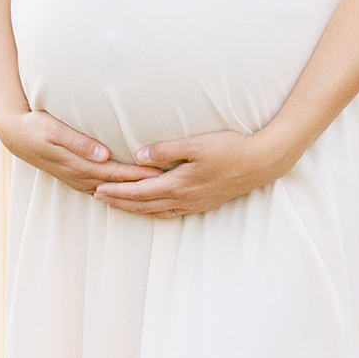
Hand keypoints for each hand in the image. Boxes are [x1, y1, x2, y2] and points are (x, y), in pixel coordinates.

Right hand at [0, 110, 161, 195]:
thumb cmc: (38, 126)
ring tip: (156, 192)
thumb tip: (102, 154)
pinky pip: (103, 189)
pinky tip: (132, 193)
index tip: (159, 174)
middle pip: (118, 185)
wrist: (17, 134)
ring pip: (112, 191)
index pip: (116, 173)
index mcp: (79, 165)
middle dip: (142, 186)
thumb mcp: (55, 130)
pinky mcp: (77, 178)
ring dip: (132, 193)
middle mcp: (81, 177)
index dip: (138, 175)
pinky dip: (119, 193)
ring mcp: (79, 180)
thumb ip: (80, 142)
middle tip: (168, 184)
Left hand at [93, 128, 284, 217]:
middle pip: (144, 205)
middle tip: (98, 199)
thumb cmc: (229, 148)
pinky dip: (154, 212)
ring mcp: (195, 204)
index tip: (98, 189)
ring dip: (135, 209)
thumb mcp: (195, 144)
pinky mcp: (204, 203)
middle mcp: (184, 199)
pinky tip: (153, 209)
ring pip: (156, 212)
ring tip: (118, 205)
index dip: (117, 191)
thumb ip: (166, 150)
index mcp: (178, 185)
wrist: (261, 163)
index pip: (139, 191)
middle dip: (119, 202)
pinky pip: (171, 213)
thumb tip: (139, 156)